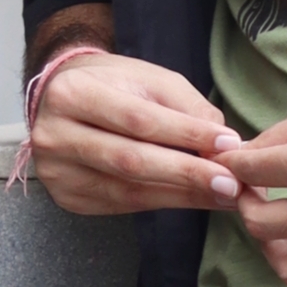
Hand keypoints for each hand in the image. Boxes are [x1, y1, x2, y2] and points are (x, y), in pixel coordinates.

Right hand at [28, 50, 244, 218]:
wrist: (64, 101)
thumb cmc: (115, 85)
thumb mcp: (152, 80)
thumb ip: (189, 109)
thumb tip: (226, 147)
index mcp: (72, 94)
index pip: (138, 120)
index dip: (186, 134)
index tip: (229, 144)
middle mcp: (55, 135)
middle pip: (130, 161)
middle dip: (187, 173)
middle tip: (231, 183)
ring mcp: (57, 172)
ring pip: (128, 191)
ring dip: (182, 195)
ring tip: (223, 195)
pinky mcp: (68, 197)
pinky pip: (123, 205)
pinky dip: (165, 203)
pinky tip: (196, 199)